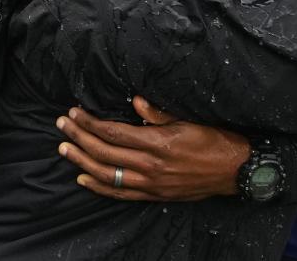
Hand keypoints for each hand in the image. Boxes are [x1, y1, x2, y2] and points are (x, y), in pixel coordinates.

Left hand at [56, 98, 250, 200]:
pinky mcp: (155, 195)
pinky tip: (83, 178)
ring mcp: (152, 183)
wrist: (234, 170)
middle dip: (80, 137)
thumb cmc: (214, 139)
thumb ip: (159, 113)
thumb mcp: (189, 119)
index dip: (91, 123)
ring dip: (82, 161)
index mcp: (158, 142)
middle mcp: (151, 165)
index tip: (75, 113)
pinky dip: (99, 187)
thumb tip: (135, 102)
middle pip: (105, 152)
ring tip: (64, 149)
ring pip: (108, 174)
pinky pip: (121, 193)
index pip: (114, 133)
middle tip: (62, 125)